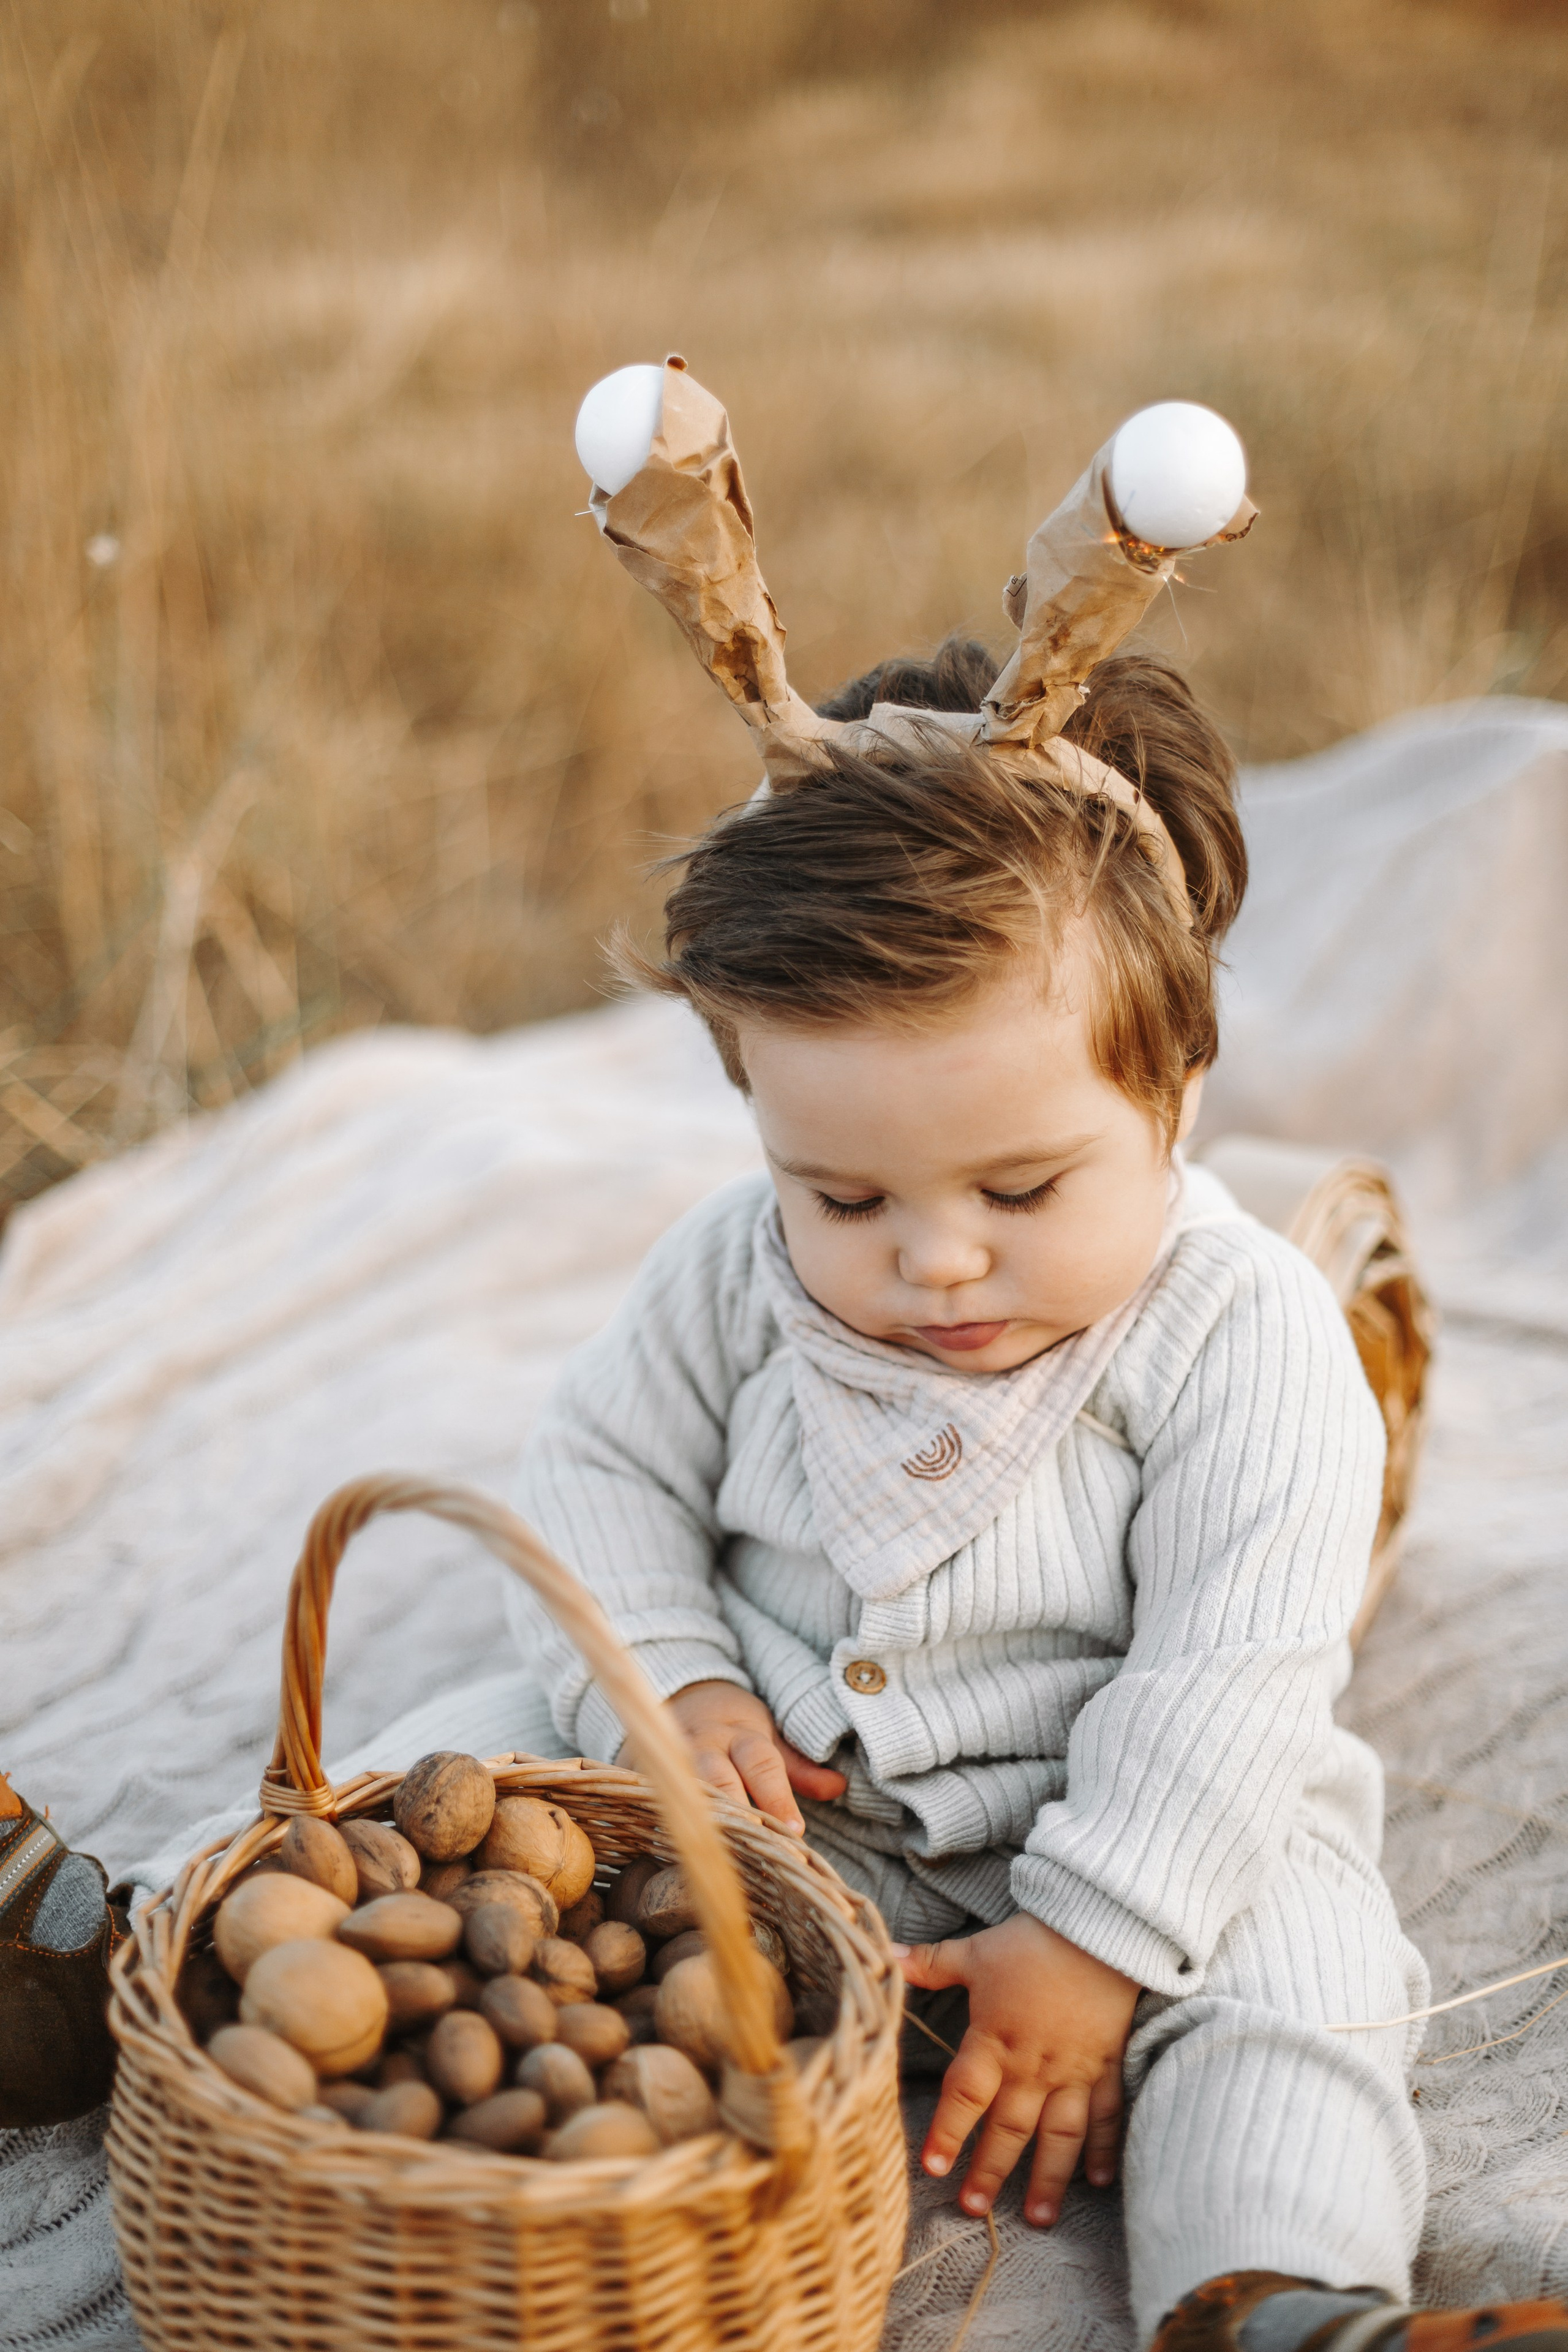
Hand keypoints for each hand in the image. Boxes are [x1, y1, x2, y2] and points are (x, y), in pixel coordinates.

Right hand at [632, 1681, 847, 1834]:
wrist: (680, 1695)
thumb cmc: (733, 1727)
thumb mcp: (768, 1738)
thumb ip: (799, 1767)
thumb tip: (839, 1787)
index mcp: (740, 1734)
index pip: (762, 1763)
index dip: (778, 1798)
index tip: (795, 1832)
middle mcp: (703, 1745)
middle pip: (719, 1777)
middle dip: (737, 1810)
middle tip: (754, 1842)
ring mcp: (669, 1758)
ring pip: (682, 1787)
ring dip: (699, 1818)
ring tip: (715, 1853)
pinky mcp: (641, 1772)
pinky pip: (650, 1796)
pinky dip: (660, 1819)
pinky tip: (672, 1850)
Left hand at [896, 1913, 1139, 2225]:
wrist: (1098, 1932)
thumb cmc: (1032, 1942)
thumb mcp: (976, 1951)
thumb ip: (932, 1964)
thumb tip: (886, 1956)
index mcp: (995, 2041)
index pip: (964, 2096)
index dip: (947, 2132)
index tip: (932, 2167)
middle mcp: (1033, 2066)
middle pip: (1008, 2128)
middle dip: (989, 2170)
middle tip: (973, 2207)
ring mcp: (1073, 2071)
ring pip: (1059, 2135)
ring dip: (1047, 2178)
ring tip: (1036, 2217)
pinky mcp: (1107, 2066)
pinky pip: (1106, 2115)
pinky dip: (1104, 2148)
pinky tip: (1098, 2181)